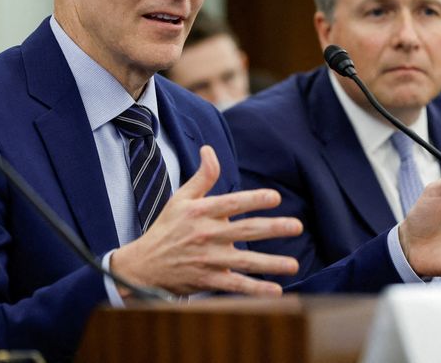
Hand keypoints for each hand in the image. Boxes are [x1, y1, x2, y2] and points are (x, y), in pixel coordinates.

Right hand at [110, 145, 301, 296]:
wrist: (144, 266)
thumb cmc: (167, 228)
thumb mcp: (181, 198)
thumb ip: (202, 176)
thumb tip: (209, 149)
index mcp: (200, 212)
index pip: (231, 203)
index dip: (253, 200)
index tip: (275, 197)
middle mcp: (206, 235)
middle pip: (245, 230)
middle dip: (273, 228)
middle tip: (297, 226)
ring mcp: (208, 259)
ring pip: (244, 261)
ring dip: (270, 263)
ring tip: (294, 265)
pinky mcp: (208, 280)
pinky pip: (235, 285)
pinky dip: (254, 290)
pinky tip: (275, 291)